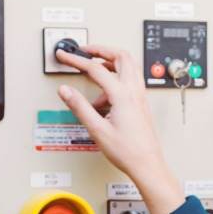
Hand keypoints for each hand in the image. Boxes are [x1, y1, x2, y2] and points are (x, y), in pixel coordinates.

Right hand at [55, 45, 184, 213]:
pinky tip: (104, 97)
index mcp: (122, 95)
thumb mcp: (97, 129)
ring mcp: (140, 96)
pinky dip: (117, 79)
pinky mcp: (141, 103)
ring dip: (111, 62)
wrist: (147, 164)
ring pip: (129, 66)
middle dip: (101, 49)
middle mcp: (134, 92)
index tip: (65, 56)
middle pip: (120, 56)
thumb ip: (80, 107)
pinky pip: (130, 81)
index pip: (95, 68)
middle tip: (84, 51)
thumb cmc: (128, 151)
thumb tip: (66, 91)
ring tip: (94, 72)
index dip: (76, 60)